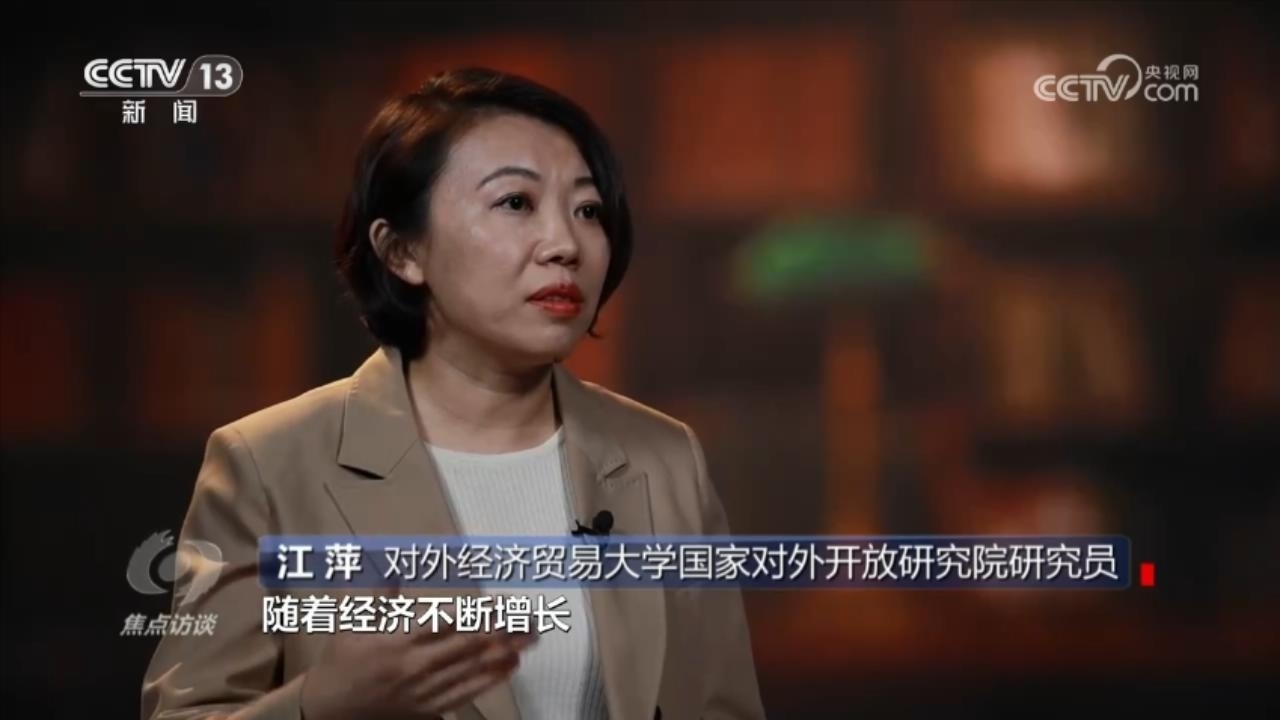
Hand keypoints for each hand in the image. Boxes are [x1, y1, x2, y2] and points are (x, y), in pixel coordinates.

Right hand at [299, 602, 536, 719]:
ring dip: (505, 654)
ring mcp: (425, 691)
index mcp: (399, 641)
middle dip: (503, 632)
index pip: (446, 624)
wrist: (330, 707)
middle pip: (468, 647)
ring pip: (472, 671)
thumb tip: (392, 563)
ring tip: (530, 638)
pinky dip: (491, 680)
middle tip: (530, 618)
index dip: (476, 614)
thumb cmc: (342, 659)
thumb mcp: (353, 620)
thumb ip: (378, 593)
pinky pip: (466, 693)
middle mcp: (416, 666)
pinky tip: (511, 666)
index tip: (501, 603)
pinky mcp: (430, 709)